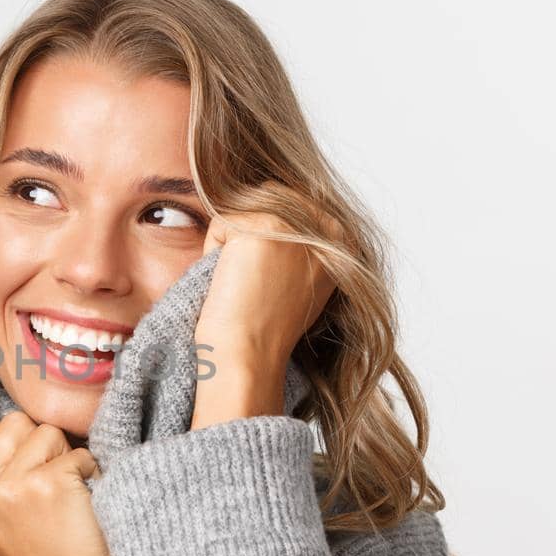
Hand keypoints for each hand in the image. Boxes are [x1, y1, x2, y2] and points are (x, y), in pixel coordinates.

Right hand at [0, 410, 124, 555]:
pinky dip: (89, 471)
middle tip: (46, 483)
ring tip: (64, 493)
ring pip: (45, 430)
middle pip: (11, 421)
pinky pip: (77, 451)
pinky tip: (82, 502)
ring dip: (64, 455)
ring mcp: (10, 489)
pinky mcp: (46, 485)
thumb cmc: (41, 549)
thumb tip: (4, 421)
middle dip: (37, 443)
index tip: (14, 461)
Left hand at [193, 191, 338, 427]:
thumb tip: (274, 214)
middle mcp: (327, 226)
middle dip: (247, 238)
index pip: (290, 205)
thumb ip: (300, 245)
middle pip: (267, 199)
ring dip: (231, 246)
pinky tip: (232, 283)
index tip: (267, 280)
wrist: (249, 356)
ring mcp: (297, 222)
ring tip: (245, 284)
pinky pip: (220, 223)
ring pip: (242, 212)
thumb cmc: (268, 328)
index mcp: (343, 240)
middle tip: (255, 286)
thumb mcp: (303, 281)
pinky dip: (213, 253)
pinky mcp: (263, 224)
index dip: (264, 240)